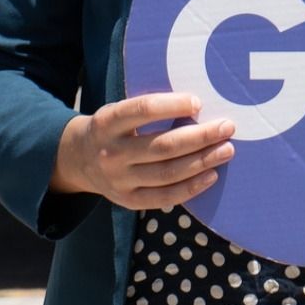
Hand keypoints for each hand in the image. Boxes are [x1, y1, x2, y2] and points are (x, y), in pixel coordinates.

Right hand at [50, 92, 234, 209]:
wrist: (78, 159)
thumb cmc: (112, 127)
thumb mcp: (119, 110)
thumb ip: (148, 108)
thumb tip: (197, 104)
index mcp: (108, 122)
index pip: (142, 109)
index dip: (172, 106)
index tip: (198, 102)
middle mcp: (112, 153)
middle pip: (162, 146)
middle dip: (199, 136)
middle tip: (227, 126)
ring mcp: (119, 181)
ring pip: (167, 173)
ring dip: (202, 161)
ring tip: (226, 149)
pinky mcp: (127, 201)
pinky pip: (164, 197)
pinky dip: (190, 188)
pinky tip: (211, 175)